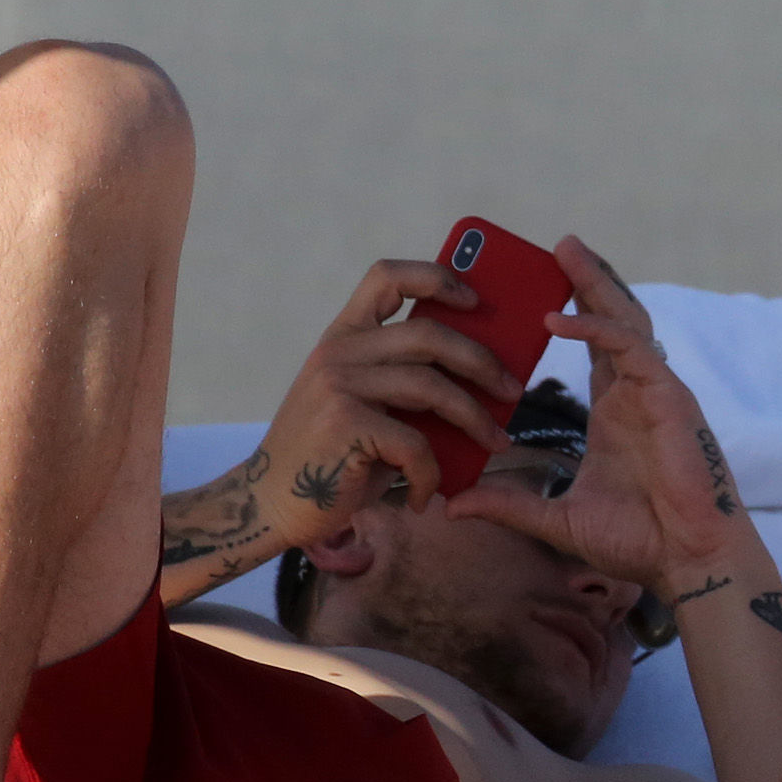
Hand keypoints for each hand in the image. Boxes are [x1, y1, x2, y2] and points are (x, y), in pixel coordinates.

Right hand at [263, 258, 528, 544]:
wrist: (269, 504)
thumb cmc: (329, 457)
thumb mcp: (360, 403)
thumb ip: (401, 380)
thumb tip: (479, 376)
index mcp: (342, 337)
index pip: (386, 277)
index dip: (436, 277)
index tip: (474, 299)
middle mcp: (338, 353)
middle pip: (429, 334)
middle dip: (482, 361)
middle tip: (512, 389)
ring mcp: (339, 386)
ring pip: (433, 387)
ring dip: (475, 419)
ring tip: (496, 442)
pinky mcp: (346, 425)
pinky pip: (417, 445)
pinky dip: (432, 475)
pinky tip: (427, 495)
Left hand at [445, 236, 743, 593]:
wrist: (686, 562)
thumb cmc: (638, 542)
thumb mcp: (556, 521)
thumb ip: (507, 506)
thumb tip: (452, 504)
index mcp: (616, 411)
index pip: (594, 347)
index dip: (571, 315)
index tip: (533, 291)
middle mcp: (636, 393)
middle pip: (612, 319)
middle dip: (587, 281)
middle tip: (556, 247)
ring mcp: (654, 392)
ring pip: (625, 319)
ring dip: (595, 283)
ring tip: (566, 251)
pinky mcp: (666, 398)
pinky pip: (628, 348)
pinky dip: (594, 328)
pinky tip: (555, 321)